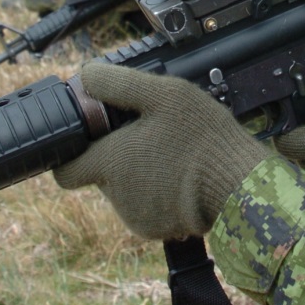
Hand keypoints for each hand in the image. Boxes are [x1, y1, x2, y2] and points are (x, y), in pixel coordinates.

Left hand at [53, 61, 269, 240]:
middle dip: (117, 155)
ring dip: (138, 173)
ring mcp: (136, 217)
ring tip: (170, 153)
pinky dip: (156, 192)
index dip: (74, 152)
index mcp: (109, 163)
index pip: (65, 170)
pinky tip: (179, 175)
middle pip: (99, 174)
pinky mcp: (157, 230)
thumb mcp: (162, 94)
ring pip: (124, 190)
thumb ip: (118, 83)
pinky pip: (145, 207)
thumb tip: (87, 74)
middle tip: (147, 134)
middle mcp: (116, 196)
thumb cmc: (202, 137)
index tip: (92, 137)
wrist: (239, 186)